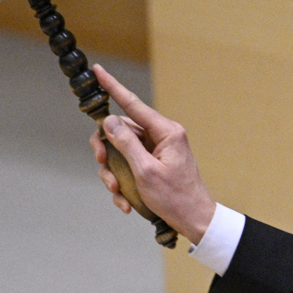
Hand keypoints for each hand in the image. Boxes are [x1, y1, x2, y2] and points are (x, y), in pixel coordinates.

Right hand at [89, 64, 216, 242]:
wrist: (195, 221)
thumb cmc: (176, 198)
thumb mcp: (146, 171)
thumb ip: (126, 144)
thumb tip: (109, 120)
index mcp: (165, 132)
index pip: (133, 104)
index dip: (112, 87)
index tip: (97, 71)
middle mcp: (161, 137)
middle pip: (120, 132)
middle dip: (106, 152)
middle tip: (102, 167)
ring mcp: (156, 151)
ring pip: (120, 152)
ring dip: (113, 174)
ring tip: (118, 193)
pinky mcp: (152, 165)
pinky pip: (128, 168)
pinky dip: (123, 185)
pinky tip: (126, 203)